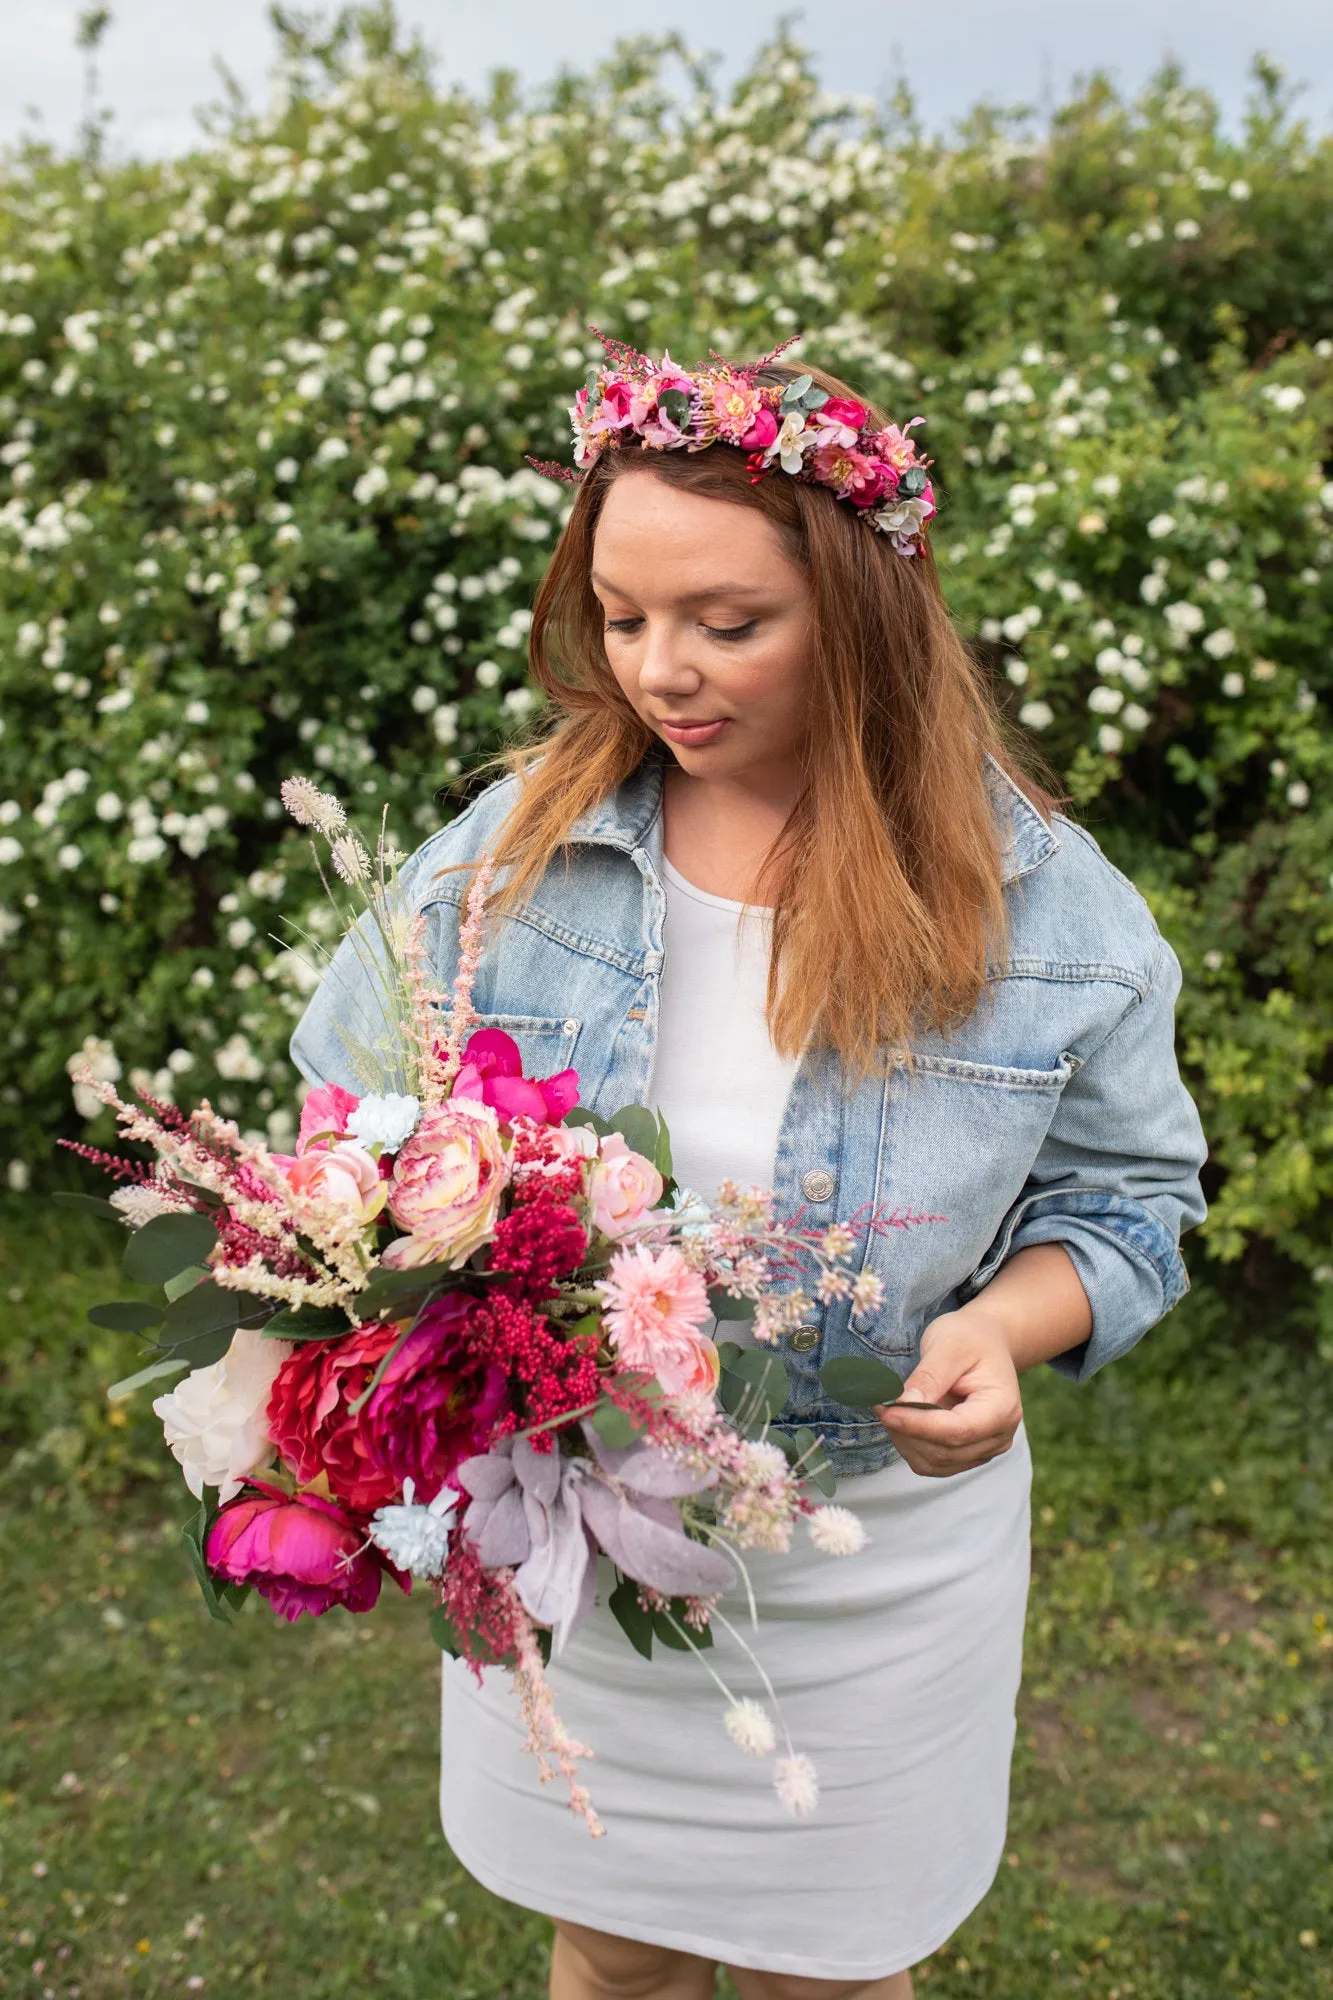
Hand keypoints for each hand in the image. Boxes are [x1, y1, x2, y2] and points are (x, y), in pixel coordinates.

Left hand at [876, 1304, 1023, 1477]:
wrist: (985, 1343)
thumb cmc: (970, 1338)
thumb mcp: (949, 1345)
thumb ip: (929, 1376)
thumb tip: (904, 1403)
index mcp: (1002, 1408)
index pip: (958, 1430)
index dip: (919, 1425)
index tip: (886, 1411)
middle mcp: (998, 1436)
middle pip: (945, 1451)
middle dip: (907, 1431)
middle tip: (881, 1403)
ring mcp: (983, 1449)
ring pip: (935, 1463)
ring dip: (906, 1440)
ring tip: (892, 1408)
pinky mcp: (966, 1454)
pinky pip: (932, 1463)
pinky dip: (911, 1445)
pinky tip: (903, 1420)